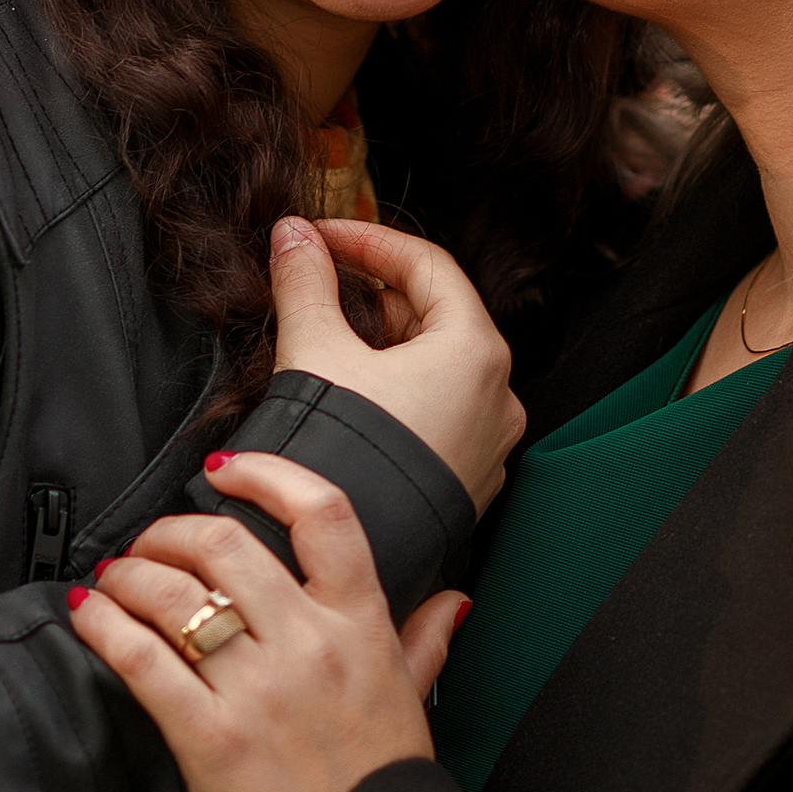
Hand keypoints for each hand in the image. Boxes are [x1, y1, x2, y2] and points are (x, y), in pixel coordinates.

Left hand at [68, 451, 467, 791]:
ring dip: (130, 574)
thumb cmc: (382, 789)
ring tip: (114, 580)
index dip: (268, 474)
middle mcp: (310, 645)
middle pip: (224, 543)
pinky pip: (143, 660)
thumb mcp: (414, 702)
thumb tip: (451, 599)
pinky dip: (105, 626)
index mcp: (361, 625)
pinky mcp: (209, 739)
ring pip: (174, 593)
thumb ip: (425, 640)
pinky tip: (89, 614)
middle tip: (151, 542)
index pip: (322, 513)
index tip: (227, 467)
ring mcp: (258, 691)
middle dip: (170, 530)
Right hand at [268, 216, 524, 509]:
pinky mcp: (470, 476)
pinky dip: (402, 390)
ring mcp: (489, 441)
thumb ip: (305, 282)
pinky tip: (356, 397)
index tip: (321, 238)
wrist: (349, 556)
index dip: (367, 240)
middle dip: (373, 296)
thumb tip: (293, 236)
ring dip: (386, 344)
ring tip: (329, 344)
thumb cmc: (344, 456)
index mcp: (476, 351)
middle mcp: (499, 395)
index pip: (426, 263)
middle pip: (435, 313)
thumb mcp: (315, 351)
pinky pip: (442, 411)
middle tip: (319, 287)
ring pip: (438, 365)